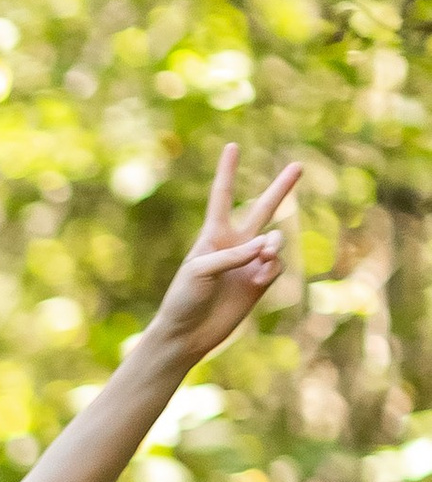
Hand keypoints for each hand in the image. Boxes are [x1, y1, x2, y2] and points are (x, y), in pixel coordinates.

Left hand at [147, 143, 299, 365]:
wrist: (188, 334)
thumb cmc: (184, 299)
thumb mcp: (201, 271)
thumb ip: (233, 255)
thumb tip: (268, 246)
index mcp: (213, 235)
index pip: (223, 196)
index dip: (228, 172)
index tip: (232, 146)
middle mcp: (234, 245)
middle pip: (263, 209)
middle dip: (281, 189)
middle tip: (298, 165)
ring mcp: (249, 263)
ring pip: (275, 241)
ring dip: (273, 244)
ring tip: (266, 252)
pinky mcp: (259, 284)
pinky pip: (276, 266)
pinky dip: (271, 268)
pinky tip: (259, 279)